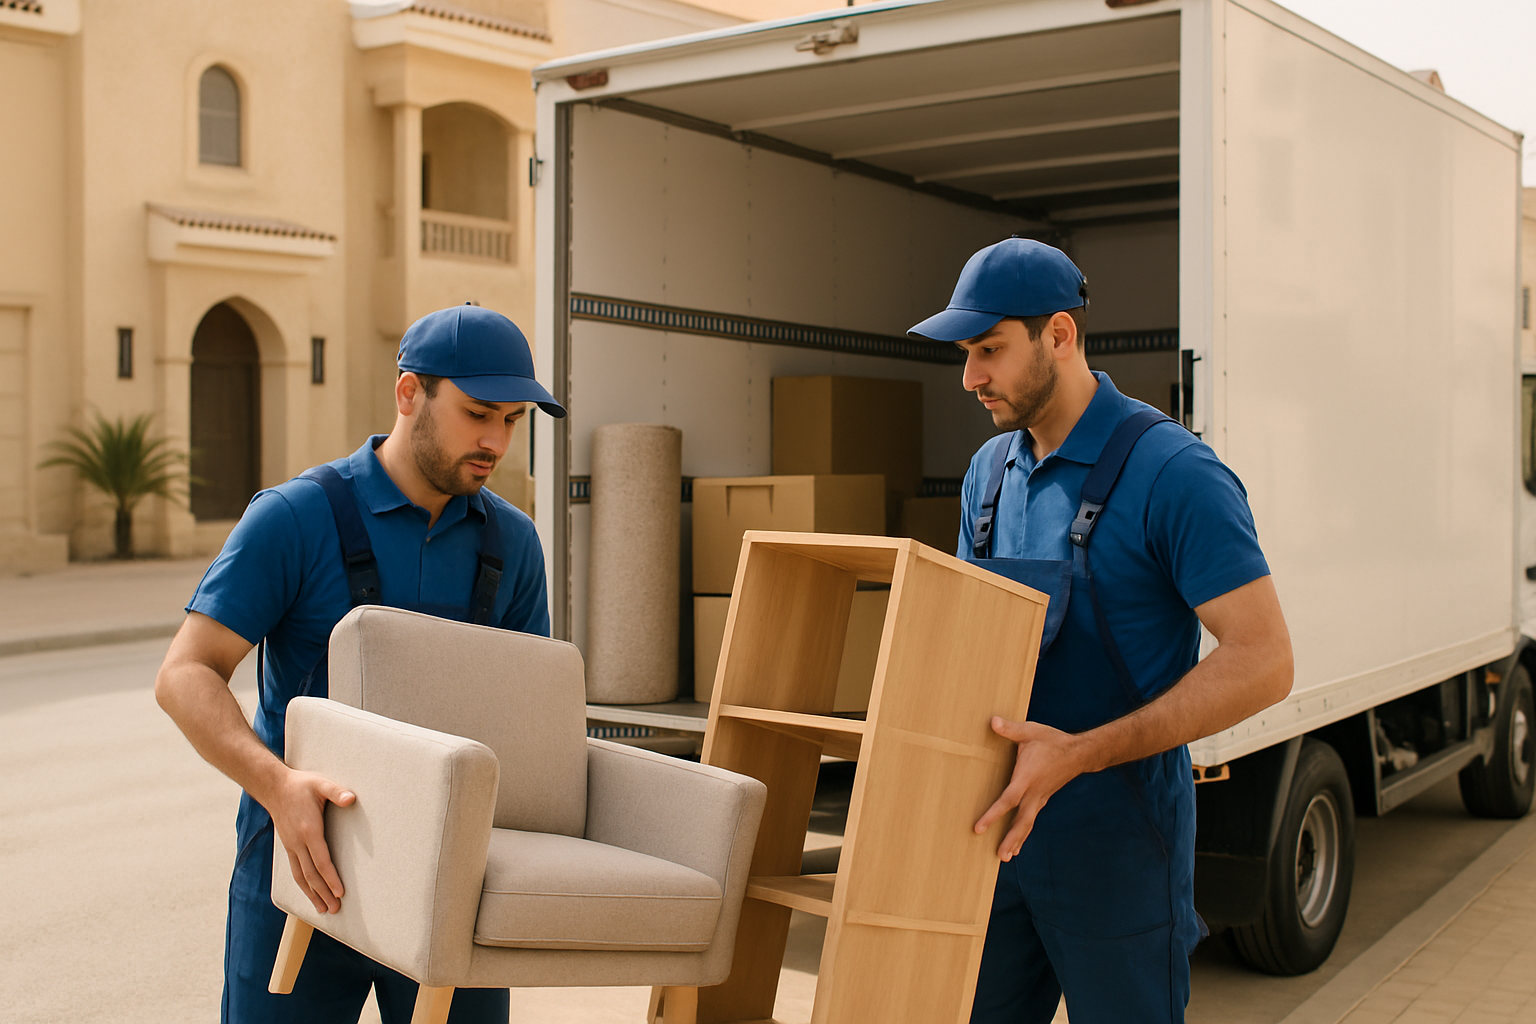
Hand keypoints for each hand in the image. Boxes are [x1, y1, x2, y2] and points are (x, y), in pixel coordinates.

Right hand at [268, 769, 355, 914]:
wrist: (274, 787)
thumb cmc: (302, 785)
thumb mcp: (321, 784)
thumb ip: (336, 792)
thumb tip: (351, 799)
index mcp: (309, 830)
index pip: (321, 861)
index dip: (331, 878)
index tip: (340, 893)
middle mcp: (297, 842)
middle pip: (311, 874)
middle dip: (323, 893)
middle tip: (335, 910)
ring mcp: (291, 846)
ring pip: (301, 876)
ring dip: (312, 894)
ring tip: (323, 910)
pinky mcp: (288, 847)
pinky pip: (295, 871)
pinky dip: (303, 885)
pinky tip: (310, 895)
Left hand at [973, 717, 1086, 861]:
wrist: (1079, 753)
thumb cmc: (1052, 741)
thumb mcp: (1030, 731)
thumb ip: (1010, 729)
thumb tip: (992, 721)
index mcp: (1027, 778)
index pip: (1007, 800)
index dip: (993, 815)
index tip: (978, 828)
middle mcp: (1034, 793)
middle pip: (1021, 821)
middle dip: (1010, 839)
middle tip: (1000, 856)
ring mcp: (1040, 798)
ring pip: (1027, 823)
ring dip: (1017, 840)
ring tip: (1006, 856)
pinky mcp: (1043, 799)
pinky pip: (1031, 818)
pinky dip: (1023, 832)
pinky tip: (1017, 843)